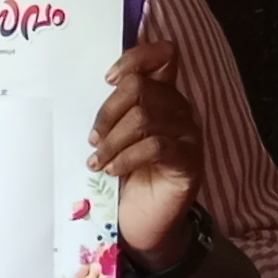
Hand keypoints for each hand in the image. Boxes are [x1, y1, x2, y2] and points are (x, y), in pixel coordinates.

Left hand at [94, 41, 206, 261]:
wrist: (141, 222)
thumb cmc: (125, 177)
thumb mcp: (115, 137)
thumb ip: (114, 110)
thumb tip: (88, 89)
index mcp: (163, 96)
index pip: (164, 55)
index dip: (137, 57)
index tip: (108, 80)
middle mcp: (180, 110)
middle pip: (142, 87)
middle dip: (108, 113)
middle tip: (93, 140)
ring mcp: (189, 134)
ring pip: (144, 117)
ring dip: (112, 141)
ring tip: (99, 161)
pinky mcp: (189, 161)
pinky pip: (155, 146)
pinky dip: (126, 157)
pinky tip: (113, 171)